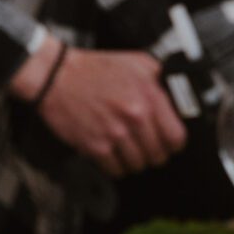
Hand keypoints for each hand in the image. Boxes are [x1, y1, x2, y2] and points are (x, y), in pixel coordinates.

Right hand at [38, 48, 187, 176]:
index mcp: (149, 96)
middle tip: (145, 146)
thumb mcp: (137, 62)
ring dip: (134, 160)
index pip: (177, 137)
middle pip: (158, 155)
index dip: (174, 143)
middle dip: (153, 153)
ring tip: (127, 149)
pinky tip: (112, 153)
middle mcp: (134, 116)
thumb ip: (160, 79)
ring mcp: (115, 133)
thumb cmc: (94, 69)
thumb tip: (177, 95)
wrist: (56, 76)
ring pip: (138, 165)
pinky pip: (116, 170)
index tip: (168, 143)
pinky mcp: (96, 146)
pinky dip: (115, 166)